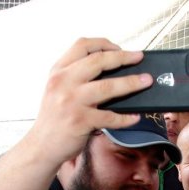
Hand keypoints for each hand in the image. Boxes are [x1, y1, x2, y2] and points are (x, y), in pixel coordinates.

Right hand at [26, 38, 152, 167]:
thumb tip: (112, 71)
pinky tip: (136, 117)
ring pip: (108, 86)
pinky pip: (110, 117)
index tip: (120, 48)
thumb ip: (77, 77)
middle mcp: (64, 82)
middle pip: (98, 61)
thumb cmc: (55, 117)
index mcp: (59, 71)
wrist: (42, 145)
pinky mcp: (81, 121)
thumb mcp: (58, 89)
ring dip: (131, 83)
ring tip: (146, 81)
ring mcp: (72, 101)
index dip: (104, 43)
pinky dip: (126, 118)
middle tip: (139, 57)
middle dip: (123, 57)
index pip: (82, 45)